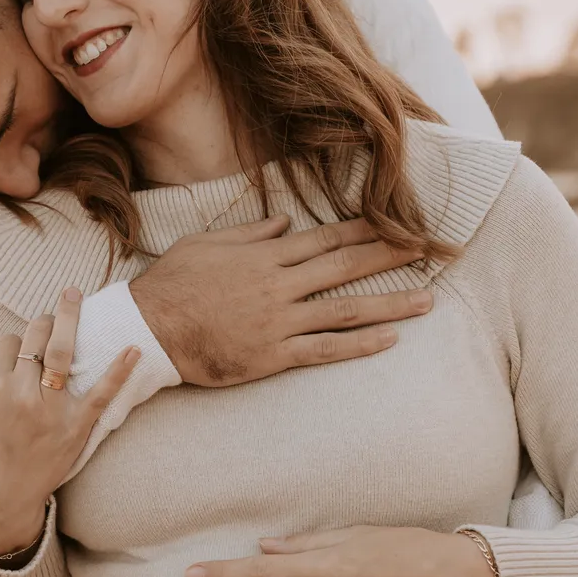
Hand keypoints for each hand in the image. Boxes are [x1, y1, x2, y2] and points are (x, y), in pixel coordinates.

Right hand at [0, 288, 138, 554]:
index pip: (6, 342)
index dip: (10, 344)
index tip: (14, 354)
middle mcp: (19, 394)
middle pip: (34, 338)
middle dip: (40, 324)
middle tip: (45, 321)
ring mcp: (50, 410)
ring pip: (61, 351)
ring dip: (68, 318)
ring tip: (73, 297)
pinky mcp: (75, 428)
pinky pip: (101, 395)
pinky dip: (120, 370)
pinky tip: (134, 348)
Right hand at [129, 217, 432, 384]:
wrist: (149, 330)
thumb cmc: (172, 284)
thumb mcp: (206, 243)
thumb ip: (250, 233)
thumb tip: (285, 222)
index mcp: (265, 255)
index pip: (326, 238)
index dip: (365, 230)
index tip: (397, 223)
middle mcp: (279, 285)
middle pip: (345, 267)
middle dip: (390, 256)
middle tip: (428, 251)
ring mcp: (279, 321)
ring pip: (345, 310)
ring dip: (389, 303)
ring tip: (426, 300)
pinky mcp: (273, 355)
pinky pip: (324, 349)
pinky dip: (358, 345)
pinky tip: (389, 340)